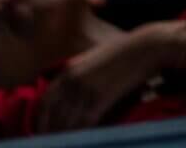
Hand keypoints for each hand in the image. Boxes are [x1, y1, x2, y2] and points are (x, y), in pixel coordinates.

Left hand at [34, 19, 185, 132]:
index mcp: (68, 70)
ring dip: (64, 136)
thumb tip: (69, 94)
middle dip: (50, 132)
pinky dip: (81, 134)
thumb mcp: (93, 60)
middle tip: (48, 144)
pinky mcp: (102, 97)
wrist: (145, 48)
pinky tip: (81, 141)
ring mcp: (87, 89)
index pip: (45, 101)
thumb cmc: (123, 53)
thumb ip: (78, 75)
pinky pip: (85, 122)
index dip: (41, 120)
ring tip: (64, 146)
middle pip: (54, 114)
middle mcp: (73, 80)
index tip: (40, 132)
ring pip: (68, 121)